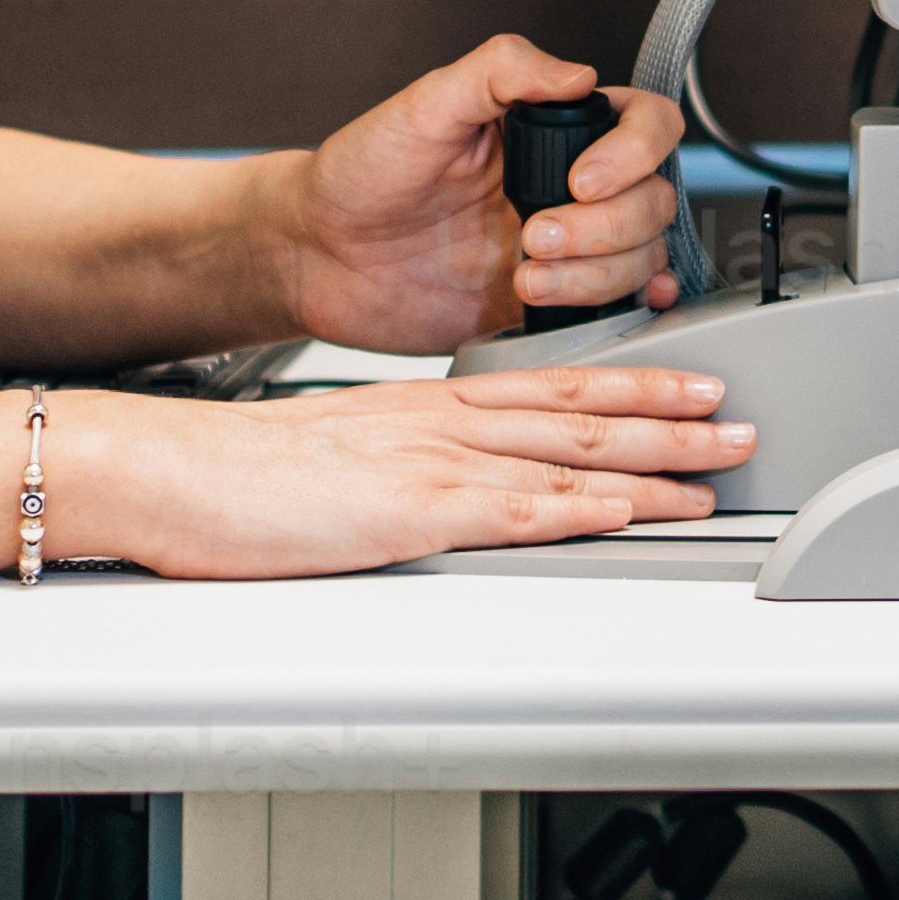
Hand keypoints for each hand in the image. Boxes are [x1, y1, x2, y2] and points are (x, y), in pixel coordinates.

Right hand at [59, 353, 748, 578]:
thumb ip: (392, 469)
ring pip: (565, 455)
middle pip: (577, 413)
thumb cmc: (226, 476)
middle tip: (738, 418)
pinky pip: (512, 509)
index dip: (627, 386)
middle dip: (668, 417)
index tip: (685, 388)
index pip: (545, 389)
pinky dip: (579, 507)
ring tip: (718, 467)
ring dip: (652, 463)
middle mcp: (436, 424)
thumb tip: (427, 494)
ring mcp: (427, 464)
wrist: (160, 469)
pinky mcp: (408, 512)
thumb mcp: (331, 457)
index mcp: (418, 408)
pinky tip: (628, 510)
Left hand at [270, 42, 687, 350]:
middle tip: (533, 234)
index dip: (632, 155)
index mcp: (549, 129)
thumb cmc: (360, 173)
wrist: (317, 256)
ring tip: (526, 276)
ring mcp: (564, 247)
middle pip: (654, 200)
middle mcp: (567, 186)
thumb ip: (500, 71)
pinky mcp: (549, 302)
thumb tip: (577, 73)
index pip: (644, 125)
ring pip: (641, 258)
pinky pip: (616, 308)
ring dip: (595, 273)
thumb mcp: (424, 104)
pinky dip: (626, 308)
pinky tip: (601, 304)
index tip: (578, 181)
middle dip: (604, 227)